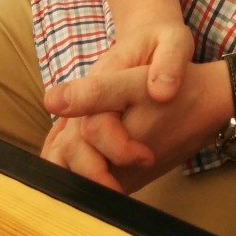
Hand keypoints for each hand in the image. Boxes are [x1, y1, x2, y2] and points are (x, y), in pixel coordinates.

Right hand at [41, 20, 194, 191]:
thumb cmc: (162, 42)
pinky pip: (62, 152)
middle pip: (76, 142)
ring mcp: (81, 111)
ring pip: (61, 151)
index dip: (116, 143)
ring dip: (80, 177)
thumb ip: (170, 61)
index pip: (96, 111)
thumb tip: (162, 93)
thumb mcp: (175, 40)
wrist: (148, 43)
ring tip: (111, 194)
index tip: (144, 157)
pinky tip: (95, 189)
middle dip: (98, 171)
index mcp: (107, 73)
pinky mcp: (83, 126)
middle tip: (129, 184)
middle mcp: (87, 95)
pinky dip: (71, 172)